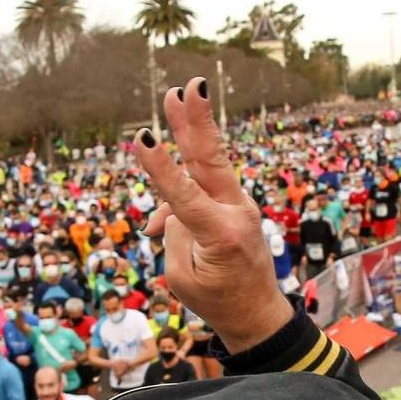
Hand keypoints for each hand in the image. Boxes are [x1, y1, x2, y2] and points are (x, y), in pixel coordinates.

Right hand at [134, 76, 292, 351]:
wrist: (258, 315)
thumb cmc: (217, 301)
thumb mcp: (182, 276)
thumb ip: (173, 234)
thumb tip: (171, 205)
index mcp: (222, 235)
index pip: (183, 196)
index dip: (160, 167)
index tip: (142, 138)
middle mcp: (235, 213)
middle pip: (209, 159)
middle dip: (196, 119)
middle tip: (190, 84)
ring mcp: (239, 206)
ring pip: (209, 163)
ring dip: (192, 128)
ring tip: (177, 94)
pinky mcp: (235, 206)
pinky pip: (202, 190)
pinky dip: (179, 195)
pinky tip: (156, 226)